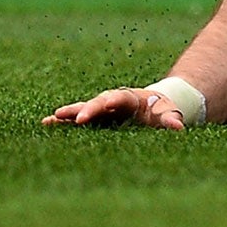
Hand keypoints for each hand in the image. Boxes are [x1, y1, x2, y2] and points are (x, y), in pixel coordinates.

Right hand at [43, 86, 189, 130]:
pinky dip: (66, 122)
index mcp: (130, 98)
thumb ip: (171, 119)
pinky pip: (80, 120)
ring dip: (67, 115)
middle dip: (83, 109)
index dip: (105, 104)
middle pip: (96, 103)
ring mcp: (103, 109)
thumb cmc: (160, 112)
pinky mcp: (97, 118)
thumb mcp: (167, 114)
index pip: (117, 99)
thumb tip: (178, 127)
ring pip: (83, 109)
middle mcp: (112, 101)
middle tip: (66, 116)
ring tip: (48, 121)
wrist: (154, 106)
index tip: (92, 112)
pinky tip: (47, 126)